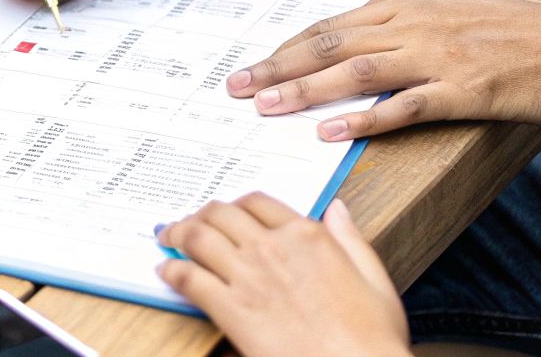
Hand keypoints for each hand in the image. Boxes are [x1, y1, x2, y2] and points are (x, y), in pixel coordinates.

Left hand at [157, 195, 408, 356]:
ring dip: (177, 232)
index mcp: (308, 236)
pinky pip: (190, 279)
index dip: (236, 205)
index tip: (227, 213)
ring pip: (198, 237)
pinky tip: (166, 272)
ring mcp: (248, 277)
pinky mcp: (231, 309)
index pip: (258, 202)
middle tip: (190, 222)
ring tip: (168, 237)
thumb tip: (336, 209)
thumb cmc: (371, 339)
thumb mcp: (373, 279)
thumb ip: (350, 238)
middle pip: (221, 214)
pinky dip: (173, 270)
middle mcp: (273, 248)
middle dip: (201, 214)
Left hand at [228, 0, 540, 140]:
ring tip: (264, 108)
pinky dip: (361, 118)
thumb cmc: (520, 35)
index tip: (251, 65)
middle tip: (235, 88)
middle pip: (328, 45)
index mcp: (407, 0)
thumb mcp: (453, 12)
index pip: (329, 26)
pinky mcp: (464, 90)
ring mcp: (438, 55)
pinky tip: (329, 132)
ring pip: (353, 73)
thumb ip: (404, 24)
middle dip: (275, 66)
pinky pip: (402, 106)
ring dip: (303, 91)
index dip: (285, 47)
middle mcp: (415, 22)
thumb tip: (357, 44)